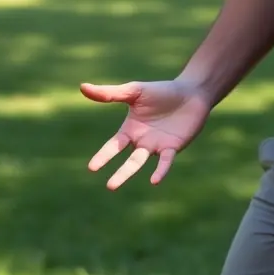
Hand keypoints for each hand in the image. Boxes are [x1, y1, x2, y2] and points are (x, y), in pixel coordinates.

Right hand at [79, 79, 211, 189]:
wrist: (191, 92)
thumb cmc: (161, 91)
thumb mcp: (134, 91)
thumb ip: (110, 93)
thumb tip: (82, 87)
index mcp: (131, 130)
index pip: (114, 146)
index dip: (104, 156)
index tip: (92, 168)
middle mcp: (142, 141)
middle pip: (129, 160)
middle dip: (120, 173)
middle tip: (110, 187)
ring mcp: (157, 146)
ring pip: (143, 162)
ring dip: (133, 173)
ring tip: (124, 185)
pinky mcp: (173, 147)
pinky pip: (165, 161)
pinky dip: (160, 170)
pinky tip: (154, 180)